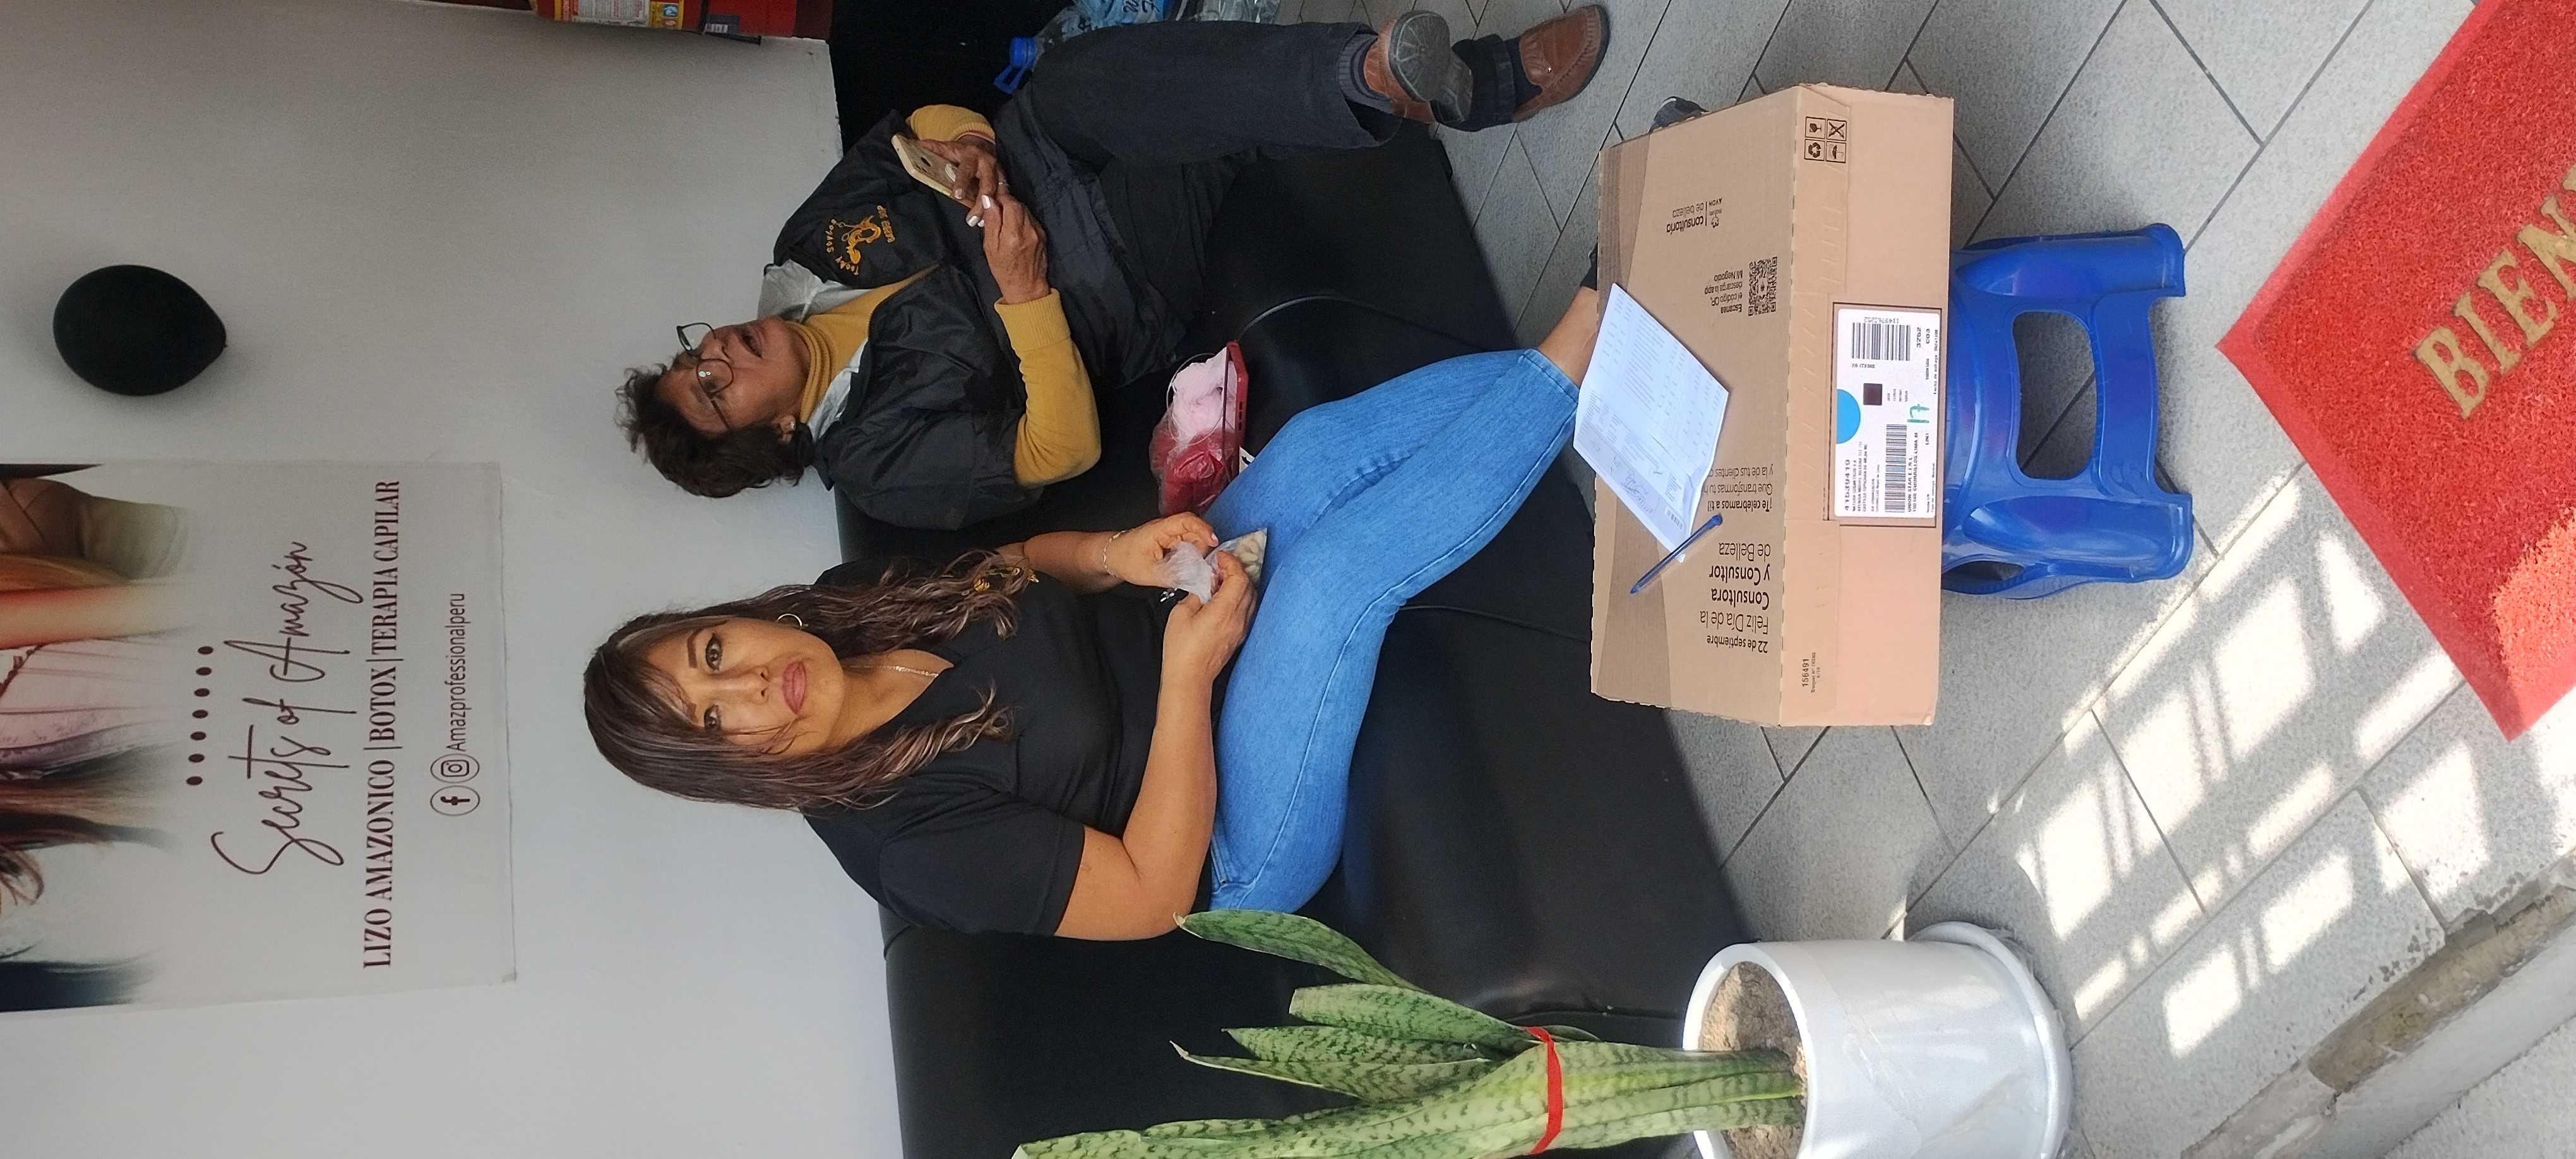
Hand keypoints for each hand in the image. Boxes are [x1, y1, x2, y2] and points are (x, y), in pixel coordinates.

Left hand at [912, 134, 999, 213]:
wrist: (980, 146)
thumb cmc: (961, 151)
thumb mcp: (948, 147)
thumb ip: (934, 148)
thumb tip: (918, 145)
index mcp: (972, 155)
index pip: (967, 169)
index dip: (963, 182)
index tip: (957, 195)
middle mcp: (988, 163)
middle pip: (988, 185)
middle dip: (980, 203)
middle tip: (972, 218)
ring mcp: (998, 173)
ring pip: (997, 193)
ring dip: (989, 209)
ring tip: (979, 223)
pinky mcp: (1002, 182)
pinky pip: (1001, 197)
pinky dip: (995, 209)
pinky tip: (987, 221)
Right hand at [980, 175, 1050, 304]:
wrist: (1026, 286)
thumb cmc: (1004, 269)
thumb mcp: (990, 246)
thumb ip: (991, 221)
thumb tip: (988, 200)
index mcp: (1013, 234)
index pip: (1010, 203)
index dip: (1001, 196)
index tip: (992, 196)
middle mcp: (1029, 230)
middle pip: (1019, 204)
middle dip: (1007, 202)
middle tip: (995, 207)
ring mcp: (1038, 232)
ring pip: (1025, 210)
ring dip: (1014, 210)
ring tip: (1003, 219)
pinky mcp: (1043, 235)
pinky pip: (1031, 219)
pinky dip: (1021, 218)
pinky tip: (1014, 227)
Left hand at [1106, 513, 1218, 587]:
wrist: (1112, 557)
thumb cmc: (1125, 559)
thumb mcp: (1150, 573)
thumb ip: (1175, 575)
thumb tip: (1197, 577)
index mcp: (1161, 529)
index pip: (1187, 521)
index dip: (1203, 529)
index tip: (1214, 541)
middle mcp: (1168, 528)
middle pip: (1195, 530)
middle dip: (1204, 546)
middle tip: (1204, 564)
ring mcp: (1170, 534)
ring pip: (1193, 539)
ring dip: (1198, 552)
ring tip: (1195, 568)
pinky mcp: (1171, 541)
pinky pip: (1187, 545)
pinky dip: (1192, 555)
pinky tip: (1189, 567)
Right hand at [1163, 551, 1254, 686]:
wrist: (1190, 678)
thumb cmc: (1181, 649)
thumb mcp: (1181, 613)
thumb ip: (1196, 593)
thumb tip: (1205, 585)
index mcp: (1224, 611)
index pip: (1239, 578)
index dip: (1231, 563)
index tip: (1219, 558)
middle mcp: (1238, 619)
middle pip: (1248, 586)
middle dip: (1236, 571)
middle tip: (1219, 567)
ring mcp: (1241, 628)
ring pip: (1251, 598)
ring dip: (1239, 584)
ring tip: (1221, 581)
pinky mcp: (1239, 636)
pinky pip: (1247, 610)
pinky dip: (1239, 598)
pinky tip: (1223, 598)